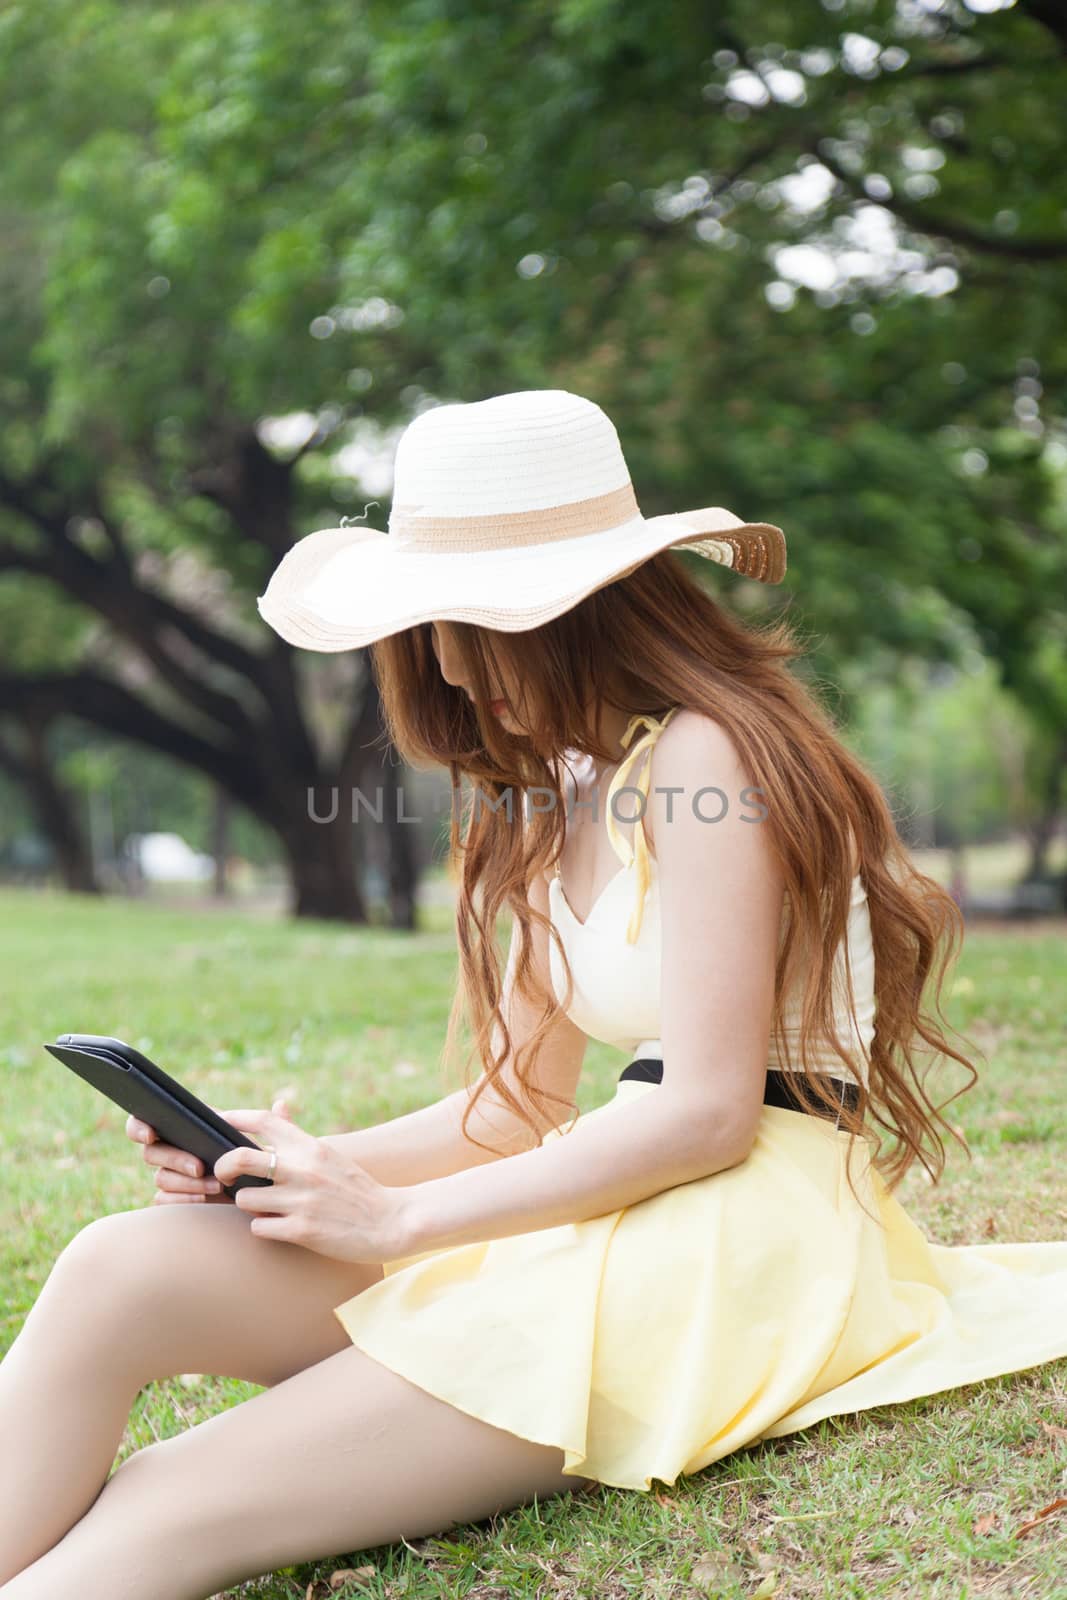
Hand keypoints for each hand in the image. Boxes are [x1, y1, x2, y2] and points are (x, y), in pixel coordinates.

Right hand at [126, 1099, 294, 1205]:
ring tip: (214, 1186)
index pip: (144, 1123)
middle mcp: (170, 1153)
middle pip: (152, 1153)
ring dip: (186, 1182)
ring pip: (161, 1178)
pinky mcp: (172, 1202)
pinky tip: (203, 1201)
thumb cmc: (259, 1164)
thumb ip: (272, 1126)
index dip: (139, 1126)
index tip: (152, 1132)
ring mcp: (170, 1179)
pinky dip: (183, 1199)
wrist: (258, 1201)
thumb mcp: (267, 1143)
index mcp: (184, 1131)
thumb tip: (281, 1105)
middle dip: (176, 1158)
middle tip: (200, 1166)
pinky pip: (164, 1202)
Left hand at [213, 1107, 410, 1263]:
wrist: (392, 1221)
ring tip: (262, 1206)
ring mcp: (302, 1200)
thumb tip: (277, 1104)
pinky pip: (258, 1228)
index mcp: (311, 1146)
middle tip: (224, 1174)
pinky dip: (262, 1228)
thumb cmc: (356, 1188)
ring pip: (244, 1198)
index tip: (215, 1120)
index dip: (232, 1117)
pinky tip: (277, 1226)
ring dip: (247, 1204)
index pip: (263, 1119)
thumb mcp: (330, 1155)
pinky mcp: (303, 1230)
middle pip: (240, 1157)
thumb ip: (298, 1135)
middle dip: (223, 1167)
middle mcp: (304, 1169)